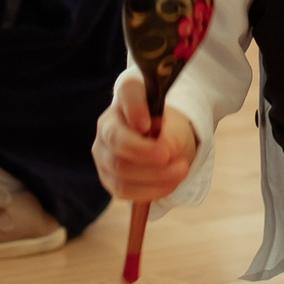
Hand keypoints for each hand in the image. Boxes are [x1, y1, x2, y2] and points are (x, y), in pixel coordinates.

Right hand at [92, 72, 196, 201]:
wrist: (165, 145)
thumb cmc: (169, 129)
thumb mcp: (178, 127)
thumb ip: (171, 135)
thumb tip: (166, 153)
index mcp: (127, 97)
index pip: (128, 92)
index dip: (135, 108)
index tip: (148, 124)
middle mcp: (107, 123)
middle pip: (117, 139)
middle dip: (147, 154)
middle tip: (178, 161)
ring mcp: (103, 151)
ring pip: (119, 169)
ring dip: (154, 176)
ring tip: (181, 173)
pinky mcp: (108, 177)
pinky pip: (123, 189)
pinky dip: (149, 190)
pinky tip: (169, 185)